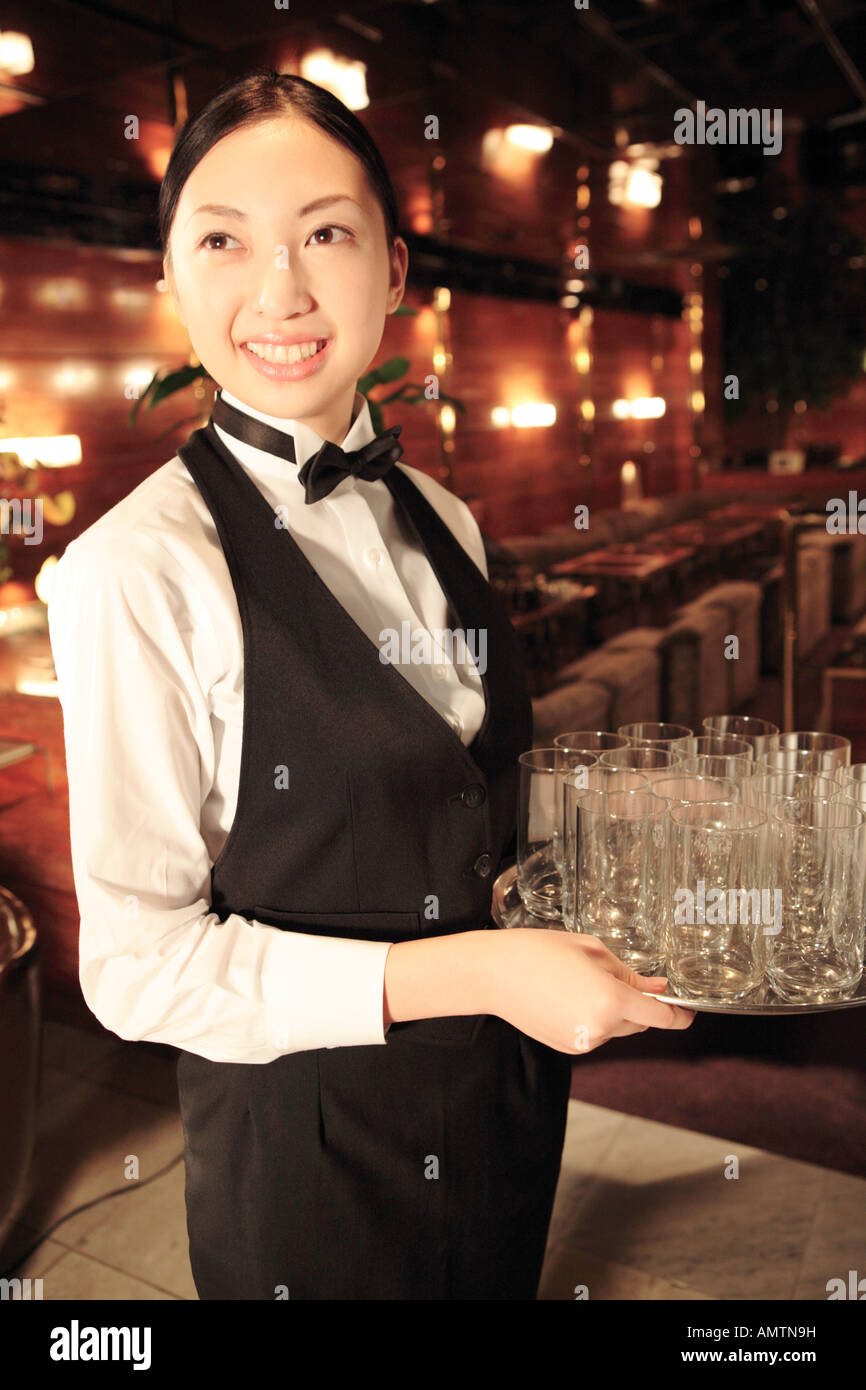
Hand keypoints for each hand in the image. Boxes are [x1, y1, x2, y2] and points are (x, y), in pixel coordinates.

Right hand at [485, 927, 695, 1054]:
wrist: (492, 974)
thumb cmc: (538, 952)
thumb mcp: (591, 950)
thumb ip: (630, 973)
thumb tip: (657, 988)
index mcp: (611, 1001)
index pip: (662, 1017)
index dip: (680, 1015)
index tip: (689, 1011)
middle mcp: (600, 1028)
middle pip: (639, 1023)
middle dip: (637, 1004)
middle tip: (614, 976)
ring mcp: (583, 1042)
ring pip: (616, 1028)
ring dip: (613, 1011)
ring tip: (579, 982)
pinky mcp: (567, 1046)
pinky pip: (594, 1034)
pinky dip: (592, 1018)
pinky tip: (567, 997)